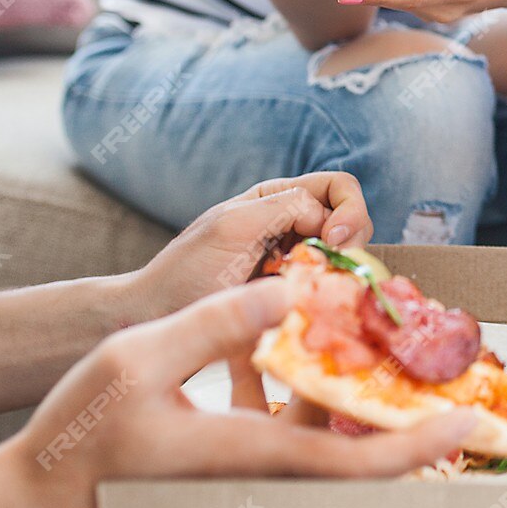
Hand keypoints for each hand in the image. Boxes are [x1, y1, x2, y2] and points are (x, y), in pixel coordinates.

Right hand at [0, 280, 475, 507]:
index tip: (464, 425)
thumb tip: (293, 292)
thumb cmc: (77, 435)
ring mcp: (251, 477)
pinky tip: (304, 352)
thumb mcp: (141, 357)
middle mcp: (261, 474)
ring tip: (380, 339)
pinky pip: (299, 437)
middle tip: (446, 367)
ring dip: (358, 395)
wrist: (36, 499)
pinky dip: (317, 399)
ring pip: (329, 440)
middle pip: (357, 452)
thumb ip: (219, 321)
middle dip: (407, 411)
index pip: (353, 461)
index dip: (416, 445)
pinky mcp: (238, 469)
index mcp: (247, 454)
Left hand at [122, 173, 373, 322]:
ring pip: (345, 259)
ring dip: (337, 274)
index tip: (333, 242)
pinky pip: (327, 290)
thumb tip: (331, 223)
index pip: (340, 188)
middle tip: (324, 273)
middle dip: (350, 244)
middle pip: (352, 222)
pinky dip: (326, 298)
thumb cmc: (186, 271)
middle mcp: (292, 225)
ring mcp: (295, 263)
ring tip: (307, 292)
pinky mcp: (292, 297)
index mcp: (278, 197)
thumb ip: (286, 206)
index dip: (349, 212)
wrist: (153, 319)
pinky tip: (304, 309)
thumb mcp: (235, 225)